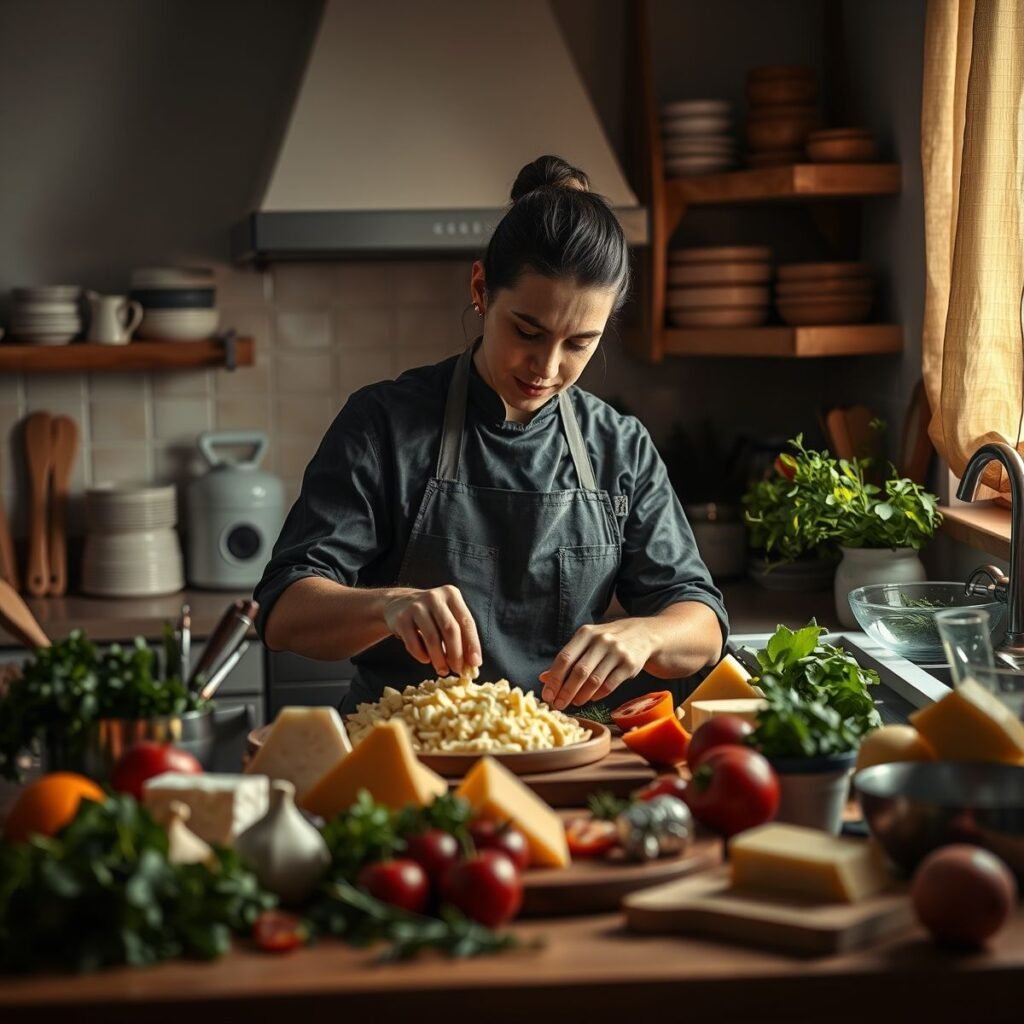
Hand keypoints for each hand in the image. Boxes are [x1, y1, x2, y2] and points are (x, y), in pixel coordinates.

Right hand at [383, 585, 481, 676]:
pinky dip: (421, 655)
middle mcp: (435, 598)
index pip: (467, 621)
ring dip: (439, 658)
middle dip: (456, 653)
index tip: (475, 663)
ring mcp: (416, 607)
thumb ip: (460, 635)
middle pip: (450, 629)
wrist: (397, 604)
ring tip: (443, 670)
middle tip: (458, 670)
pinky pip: (413, 643)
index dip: (473, 644)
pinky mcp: (401, 618)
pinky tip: (426, 659)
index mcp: (451, 595)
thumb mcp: (447, 616)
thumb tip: (471, 664)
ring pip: (432, 637)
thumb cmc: (430, 614)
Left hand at [540, 619, 656, 709]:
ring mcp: (617, 652)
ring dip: (581, 696)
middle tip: (558, 705)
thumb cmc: (606, 641)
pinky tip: (591, 698)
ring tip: (574, 703)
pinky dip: (598, 695)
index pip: (564, 658)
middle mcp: (601, 640)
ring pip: (594, 681)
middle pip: (579, 672)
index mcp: (585, 633)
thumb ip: (566, 659)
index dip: (554, 679)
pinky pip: (609, 685)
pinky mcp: (630, 665)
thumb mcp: (586, 643)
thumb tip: (543, 679)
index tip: (547, 695)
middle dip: (566, 692)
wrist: (643, 634)